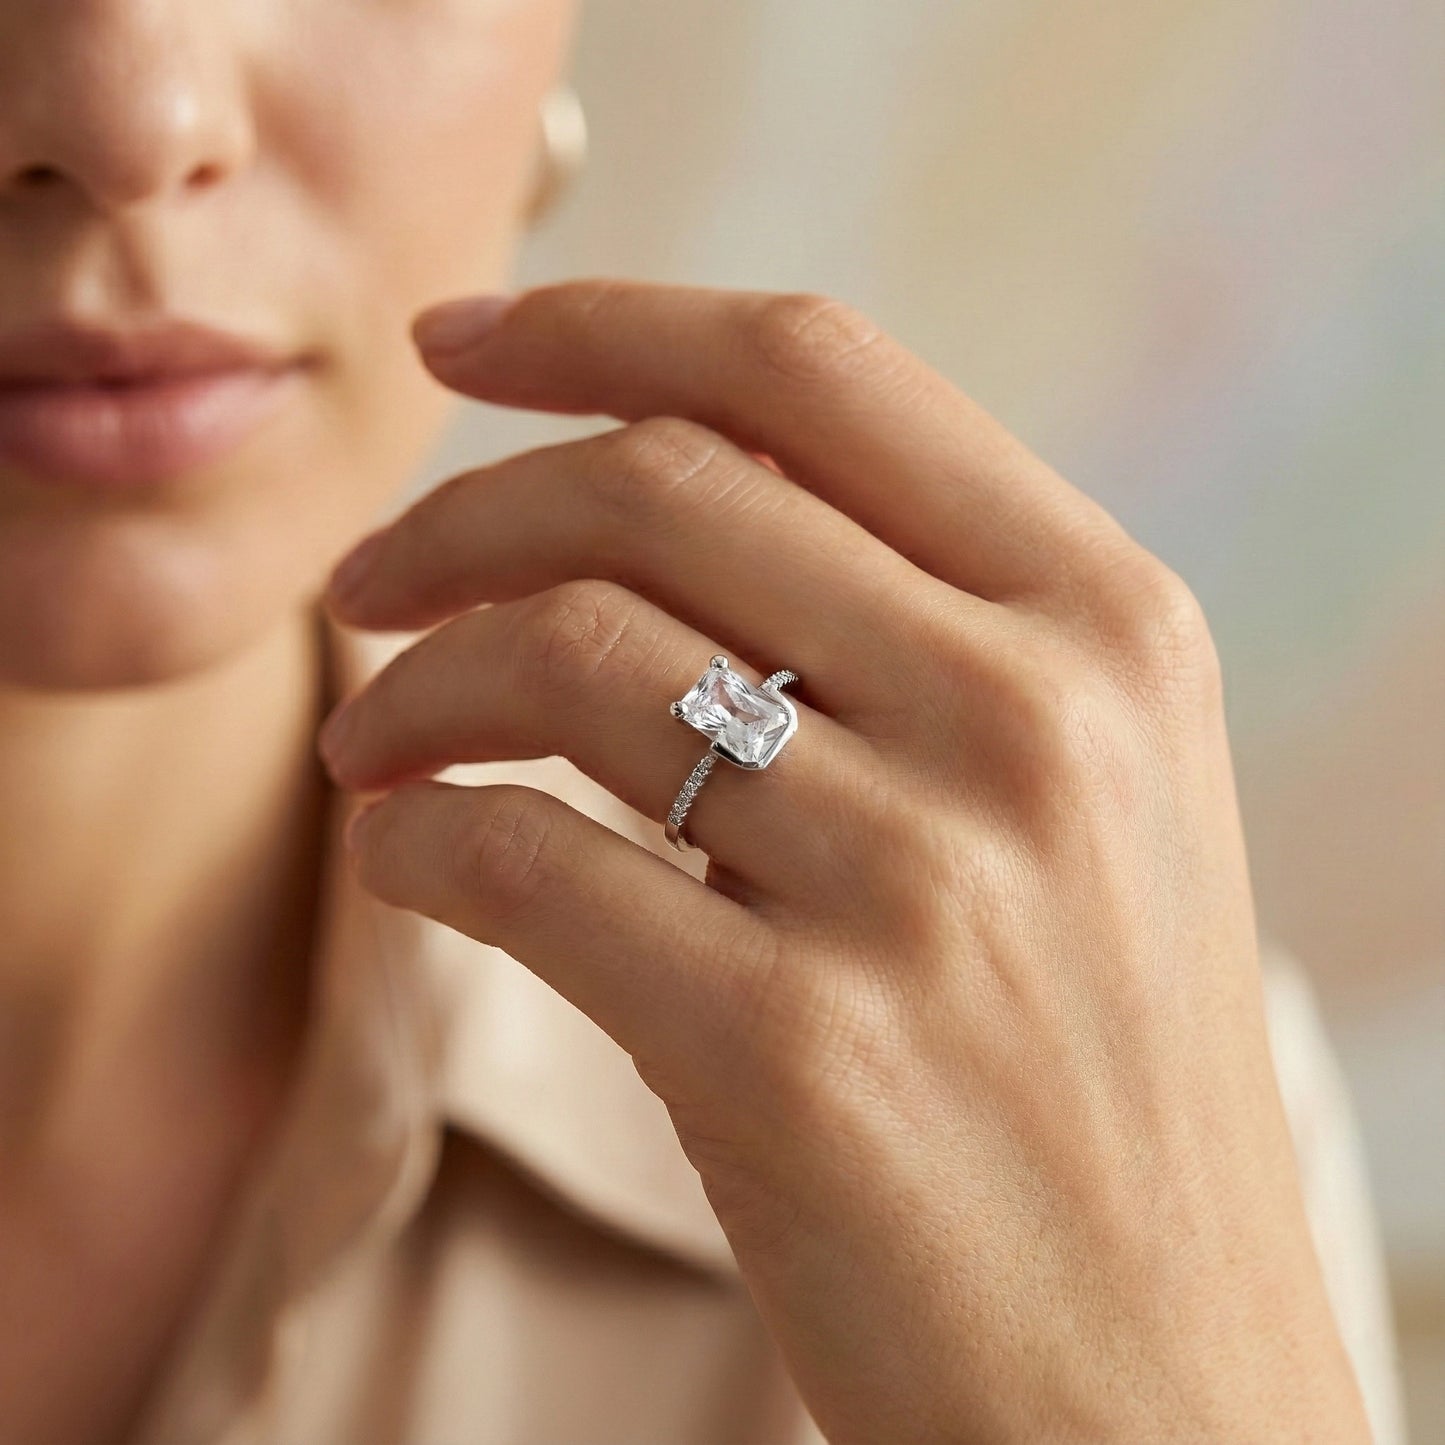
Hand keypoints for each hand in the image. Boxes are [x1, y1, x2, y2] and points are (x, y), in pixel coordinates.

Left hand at [317, 279, 1368, 1442]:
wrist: (1149, 1374)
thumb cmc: (1085, 1068)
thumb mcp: (1074, 798)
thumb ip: (913, 624)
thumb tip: (654, 491)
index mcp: (1107, 624)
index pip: (815, 374)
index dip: (608, 321)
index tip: (462, 342)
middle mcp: (1034, 722)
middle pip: (661, 489)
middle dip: (459, 513)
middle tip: (366, 584)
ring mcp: (925, 886)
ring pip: (569, 659)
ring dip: (414, 685)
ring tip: (371, 747)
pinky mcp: (802, 1056)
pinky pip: (524, 868)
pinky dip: (419, 847)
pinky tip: (411, 862)